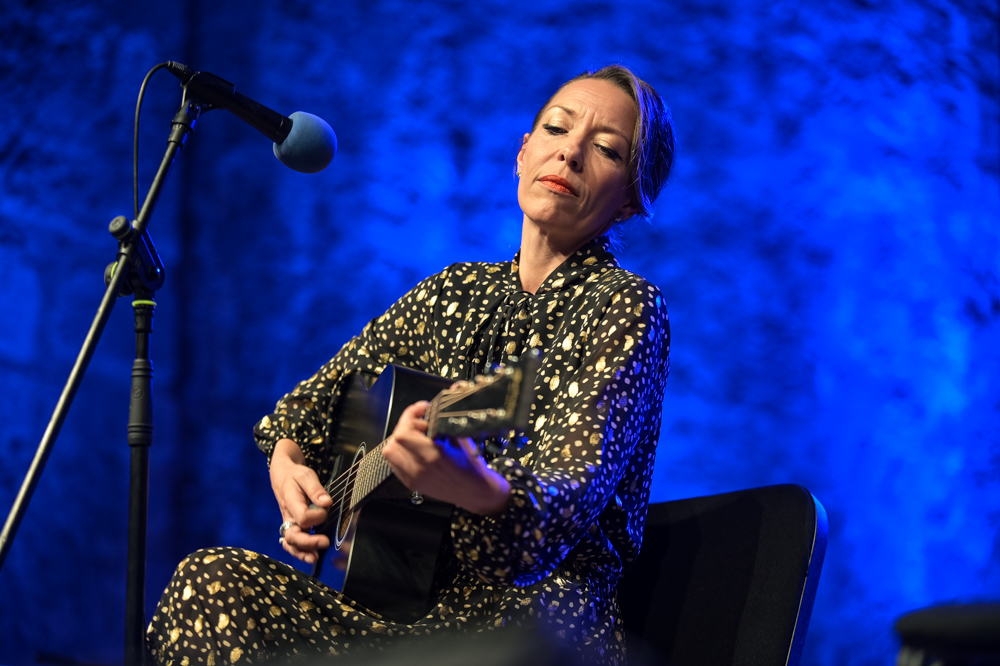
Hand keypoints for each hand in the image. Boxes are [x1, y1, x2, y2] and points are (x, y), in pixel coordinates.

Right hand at [269, 438, 333, 564]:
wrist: (282, 475)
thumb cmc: (295, 475)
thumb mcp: (306, 475)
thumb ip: (315, 489)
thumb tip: (326, 503)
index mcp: (291, 502)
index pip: (303, 517)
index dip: (317, 517)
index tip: (326, 507)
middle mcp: (288, 516)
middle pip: (293, 536)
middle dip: (308, 542)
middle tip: (325, 542)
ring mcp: (289, 523)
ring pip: (290, 543)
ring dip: (302, 553)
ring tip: (315, 558)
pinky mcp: (292, 527)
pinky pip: (292, 543)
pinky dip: (300, 552)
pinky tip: (311, 556)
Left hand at [381, 401, 510, 515]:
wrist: (474, 491)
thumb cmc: (472, 466)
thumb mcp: (462, 439)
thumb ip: (447, 420)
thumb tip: (448, 396)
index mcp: (433, 455)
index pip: (404, 432)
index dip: (410, 416)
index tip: (421, 410)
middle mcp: (419, 468)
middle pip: (394, 441)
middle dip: (406, 427)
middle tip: (422, 424)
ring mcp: (413, 478)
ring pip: (390, 452)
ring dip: (400, 440)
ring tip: (416, 437)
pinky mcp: (411, 484)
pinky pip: (394, 464)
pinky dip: (400, 453)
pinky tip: (414, 450)